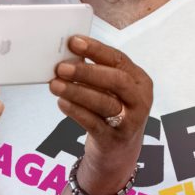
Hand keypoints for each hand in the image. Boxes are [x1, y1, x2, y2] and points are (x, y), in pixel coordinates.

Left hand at [48, 36, 150, 194]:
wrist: (119, 152)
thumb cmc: (111, 112)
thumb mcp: (111, 91)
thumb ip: (96, 73)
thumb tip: (68, 55)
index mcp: (139, 81)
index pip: (118, 59)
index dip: (96, 49)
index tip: (73, 42)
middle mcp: (140, 100)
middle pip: (116, 80)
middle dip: (87, 71)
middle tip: (61, 67)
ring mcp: (130, 121)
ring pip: (104, 103)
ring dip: (77, 91)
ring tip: (55, 84)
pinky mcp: (115, 139)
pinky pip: (94, 123)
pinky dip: (77, 112)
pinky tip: (62, 103)